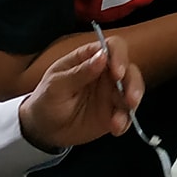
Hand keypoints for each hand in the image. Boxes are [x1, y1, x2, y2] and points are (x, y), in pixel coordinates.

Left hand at [17, 37, 144, 148]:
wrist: (43, 129)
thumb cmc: (46, 99)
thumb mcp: (56, 85)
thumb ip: (79, 72)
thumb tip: (102, 56)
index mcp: (91, 58)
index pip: (112, 47)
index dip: (119, 56)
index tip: (117, 72)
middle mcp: (106, 73)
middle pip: (129, 69)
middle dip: (133, 83)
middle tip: (129, 99)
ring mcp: (111, 94)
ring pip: (133, 91)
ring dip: (132, 103)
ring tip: (118, 120)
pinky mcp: (114, 113)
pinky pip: (127, 115)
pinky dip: (125, 121)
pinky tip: (116, 129)